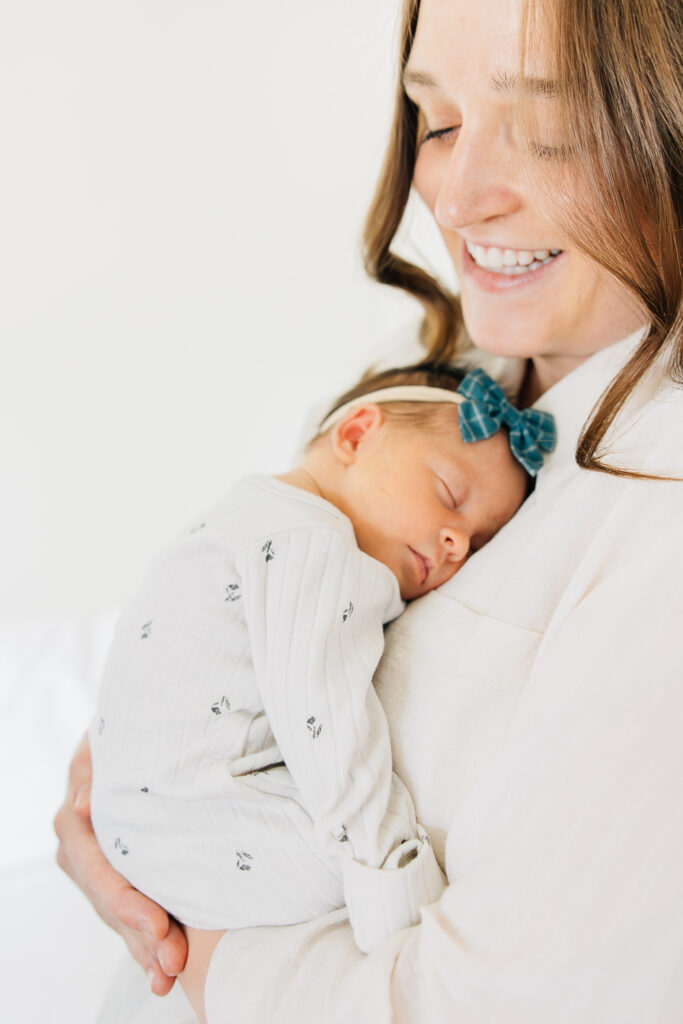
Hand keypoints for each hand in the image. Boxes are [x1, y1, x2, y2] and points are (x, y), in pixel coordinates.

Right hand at [54, 733, 187, 995]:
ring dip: (143, 946)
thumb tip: (83, 805)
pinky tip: (163, 973)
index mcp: (77, 813)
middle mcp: (80, 845)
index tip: (158, 922)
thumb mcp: (116, 737)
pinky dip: (146, 942)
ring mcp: (96, 865)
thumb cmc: (140, 727)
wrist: (152, 730)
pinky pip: (128, 914)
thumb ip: (97, 766)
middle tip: (172, 959)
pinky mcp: (120, 875)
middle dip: (139, 933)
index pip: (94, 866)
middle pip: (106, 899)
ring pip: (116, 915)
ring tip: (170, 975)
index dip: (123, 898)